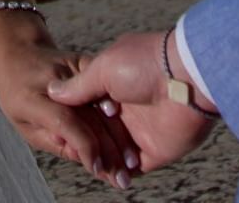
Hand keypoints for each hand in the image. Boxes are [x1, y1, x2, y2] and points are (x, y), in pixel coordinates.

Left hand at [0, 12, 140, 189]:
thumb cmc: (18, 94)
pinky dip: (118, 111)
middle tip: (122, 176)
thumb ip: (51, 141)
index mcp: (31, 97)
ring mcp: (70, 67)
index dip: (83, 146)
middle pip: (87, 116)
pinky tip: (129, 133)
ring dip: (119, 134)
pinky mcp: (83, 61)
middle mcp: (52, 81)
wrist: (18, 52)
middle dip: (108, 150)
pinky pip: (105, 88)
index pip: (64, 122)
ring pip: (101, 104)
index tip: (98, 168)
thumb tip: (80, 157)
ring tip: (131, 161)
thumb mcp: (24, 124)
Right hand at [46, 31, 217, 173]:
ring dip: (100, 161)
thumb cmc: (146, 64)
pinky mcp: (155, 151)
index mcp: (115, 84)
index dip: (74, 119)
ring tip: (86, 164)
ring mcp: (142, 131)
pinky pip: (132, 168)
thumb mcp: (103, 67)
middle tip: (71, 149)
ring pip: (113, 153)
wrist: (186, 78)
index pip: (89, 108)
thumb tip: (52, 90)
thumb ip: (78, 85)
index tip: (59, 127)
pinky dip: (118, 174)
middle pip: (99, 133)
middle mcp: (128, 108)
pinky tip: (103, 174)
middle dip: (85, 144)